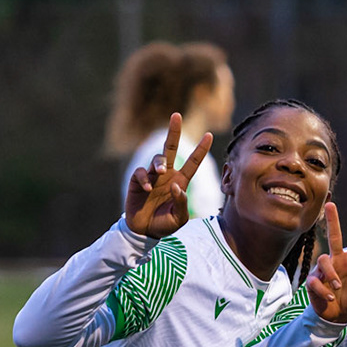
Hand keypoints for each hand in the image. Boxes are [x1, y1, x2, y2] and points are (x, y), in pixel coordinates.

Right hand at [125, 113, 212, 237]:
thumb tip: (176, 186)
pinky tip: (148, 189)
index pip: (193, 162)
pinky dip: (144, 178)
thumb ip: (181, 203)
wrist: (145, 231)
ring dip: (159, 162)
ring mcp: (152, 176)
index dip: (201, 149)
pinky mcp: (138, 181)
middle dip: (174, 132)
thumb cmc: (164, 223)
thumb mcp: (179, 218)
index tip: (209, 135)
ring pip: (157, 158)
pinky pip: (141, 173)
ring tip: (161, 171)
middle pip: (171, 148)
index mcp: (180, 181)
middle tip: (177, 115)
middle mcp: (167, 175)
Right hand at [306, 203, 346, 322]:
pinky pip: (315, 279)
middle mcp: (337, 261)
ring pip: (323, 260)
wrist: (336, 317)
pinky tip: (330, 297)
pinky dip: (323, 289)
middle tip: (331, 204)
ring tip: (337, 287)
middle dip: (333, 221)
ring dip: (331, 274)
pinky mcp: (314, 281)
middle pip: (334, 237)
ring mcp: (324, 270)